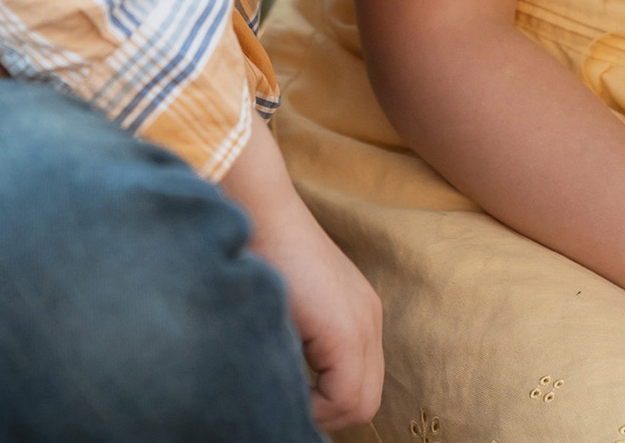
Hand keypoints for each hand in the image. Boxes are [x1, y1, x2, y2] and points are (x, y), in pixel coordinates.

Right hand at [226, 125, 382, 429]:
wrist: (255, 209)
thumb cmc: (255, 250)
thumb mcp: (286, 305)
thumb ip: (300, 341)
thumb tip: (287, 390)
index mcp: (357, 313)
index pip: (358, 387)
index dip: (325, 407)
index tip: (290, 402)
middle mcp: (369, 319)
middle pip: (364, 401)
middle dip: (326, 414)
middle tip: (288, 407)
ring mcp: (362, 323)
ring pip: (360, 403)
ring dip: (320, 411)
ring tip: (285, 397)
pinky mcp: (346, 330)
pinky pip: (346, 395)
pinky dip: (317, 405)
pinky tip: (285, 387)